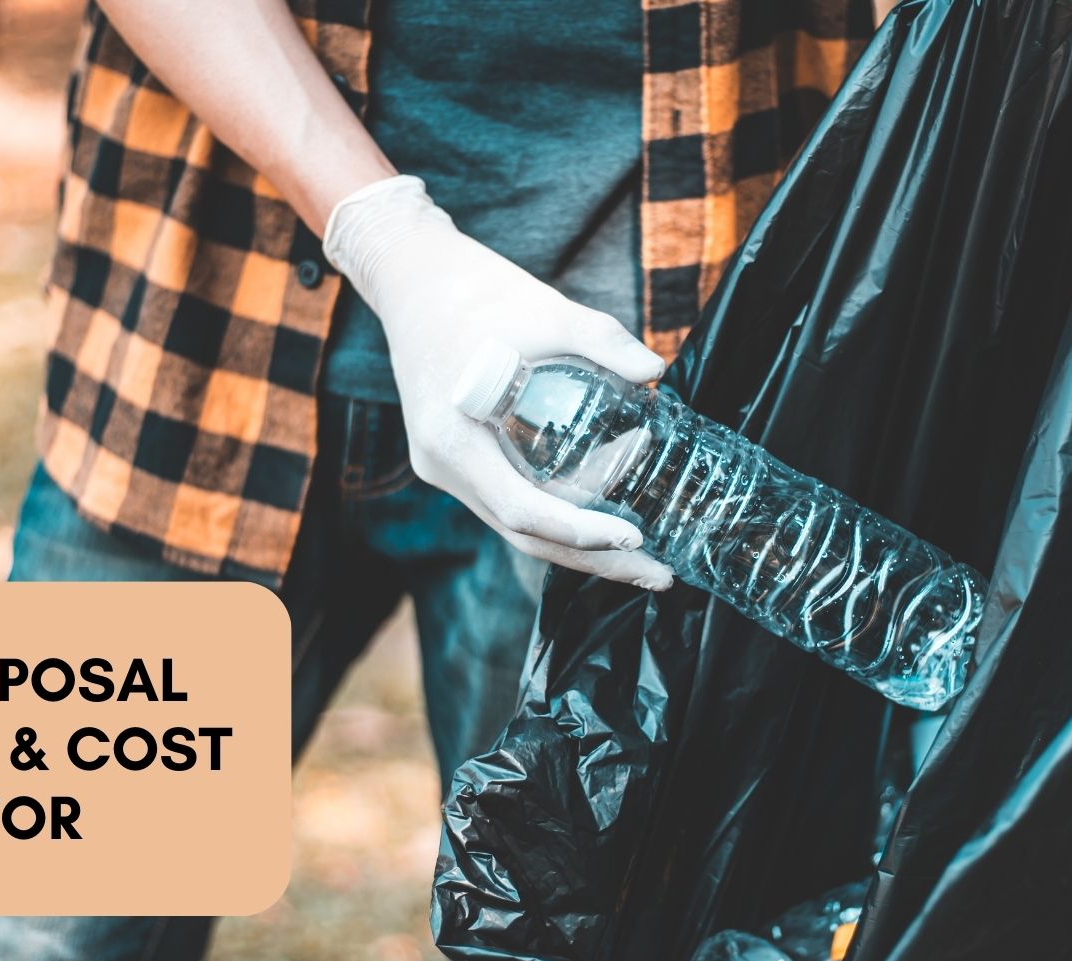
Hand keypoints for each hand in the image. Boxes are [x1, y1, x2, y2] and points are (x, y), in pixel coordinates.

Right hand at [324, 176, 674, 590]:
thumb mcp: (545, 308)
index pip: (521, 509)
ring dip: (578, 545)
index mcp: (453, 436)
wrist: (414, 276)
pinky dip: (556, 516)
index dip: (579, 532)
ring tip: (641, 558)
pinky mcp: (457, 458)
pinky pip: (509, 501)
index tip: (633, 536)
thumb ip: (602, 339)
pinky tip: (602, 521)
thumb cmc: (473, 291)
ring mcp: (447, 466)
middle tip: (657, 574)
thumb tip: (655, 371)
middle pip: (523, 534)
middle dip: (592, 560)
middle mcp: (443, 464)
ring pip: (516, 525)